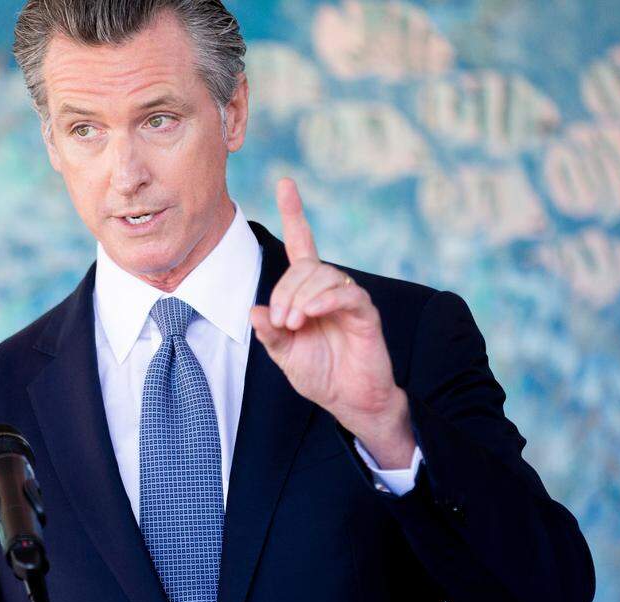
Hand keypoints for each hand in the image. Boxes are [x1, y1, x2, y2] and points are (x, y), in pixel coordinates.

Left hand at [250, 178, 414, 468]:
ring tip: (294, 324)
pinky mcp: (364, 313)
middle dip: (285, 291)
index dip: (295, 212)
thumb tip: (255, 311)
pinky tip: (310, 314)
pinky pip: (345, 293)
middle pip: (305, 266)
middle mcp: (329, 288)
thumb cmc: (320, 374)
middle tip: (282, 322)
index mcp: (308, 292)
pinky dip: (324, 300)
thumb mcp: (284, 354)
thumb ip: (270, 333)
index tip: (285, 182)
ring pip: (322, 276)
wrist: (350, 401)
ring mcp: (348, 298)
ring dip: (300, 297)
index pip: (303, 243)